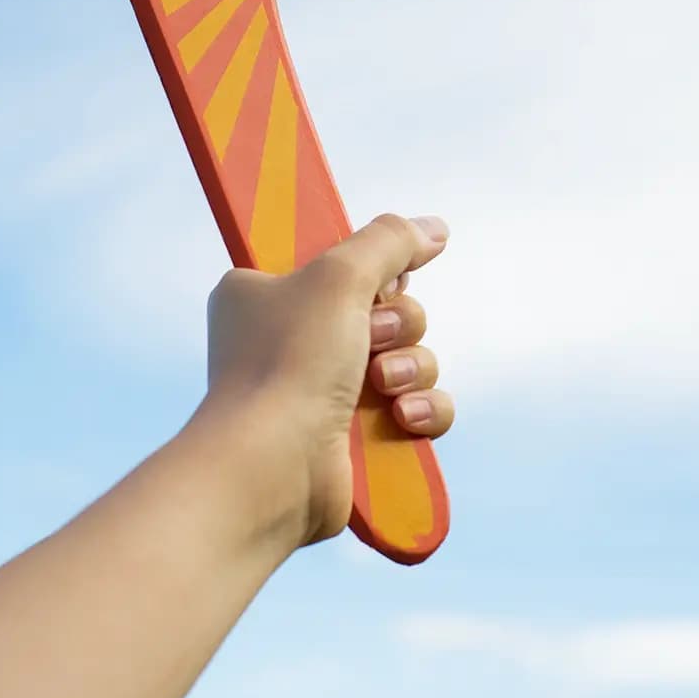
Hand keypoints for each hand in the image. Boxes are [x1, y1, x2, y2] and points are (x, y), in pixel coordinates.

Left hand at [198, 213, 453, 550]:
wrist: (271, 468)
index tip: (374, 284)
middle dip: (398, 325)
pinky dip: (421, 411)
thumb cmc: (287, 364)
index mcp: (266, 294)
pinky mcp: (353, 438)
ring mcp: (321, 393)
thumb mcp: (339, 276)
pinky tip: (402, 420)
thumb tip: (432, 229)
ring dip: (411, 368)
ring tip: (382, 387)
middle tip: (370, 339)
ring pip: (409, 361)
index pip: (340, 264)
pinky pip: (417, 410)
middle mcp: (291, 342)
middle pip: (387, 311)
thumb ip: (389, 241)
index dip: (370, 273)